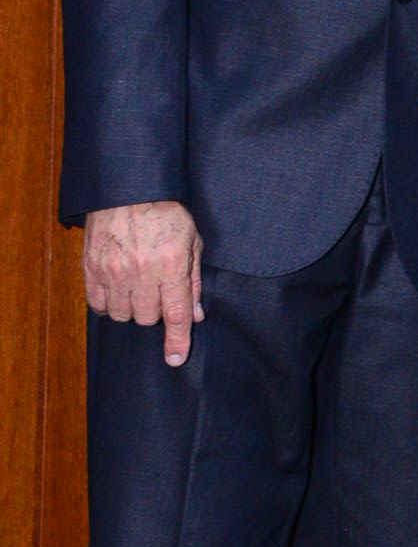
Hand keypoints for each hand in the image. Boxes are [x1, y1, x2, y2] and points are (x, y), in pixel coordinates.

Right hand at [82, 200, 203, 365]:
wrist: (127, 188)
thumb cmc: (165, 212)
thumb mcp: (192, 241)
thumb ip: (194, 281)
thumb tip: (196, 315)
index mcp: (171, 264)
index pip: (175, 315)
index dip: (177, 341)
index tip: (175, 358)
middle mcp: (142, 271)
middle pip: (147, 318)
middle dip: (156, 312)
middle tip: (158, 292)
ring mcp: (114, 270)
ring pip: (123, 315)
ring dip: (133, 309)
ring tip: (138, 289)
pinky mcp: (92, 268)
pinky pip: (99, 304)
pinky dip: (109, 304)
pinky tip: (118, 291)